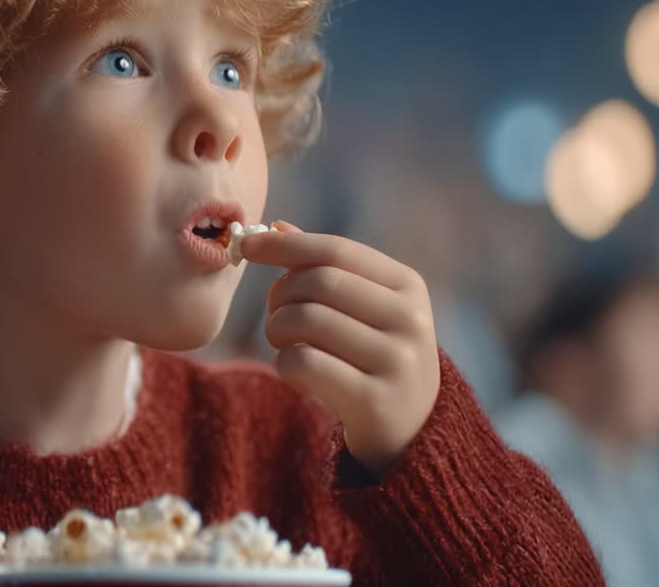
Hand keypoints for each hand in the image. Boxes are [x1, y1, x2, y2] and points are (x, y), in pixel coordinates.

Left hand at [241, 220, 440, 475]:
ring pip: (306, 320)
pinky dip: (284, 364)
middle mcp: (409, 319)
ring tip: (285, 343)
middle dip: (281, 293)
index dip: (286, 244)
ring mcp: (397, 362)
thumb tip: (278, 227)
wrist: (411, 432)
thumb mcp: (364, 308)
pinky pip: (303, 364)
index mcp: (407, 285)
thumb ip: (326, 268)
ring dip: (277, 330)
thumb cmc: (372, 357)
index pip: (337, 250)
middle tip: (275, 313)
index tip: (247, 244)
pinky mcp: (374, 402)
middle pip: (318, 282)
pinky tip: (296, 373)